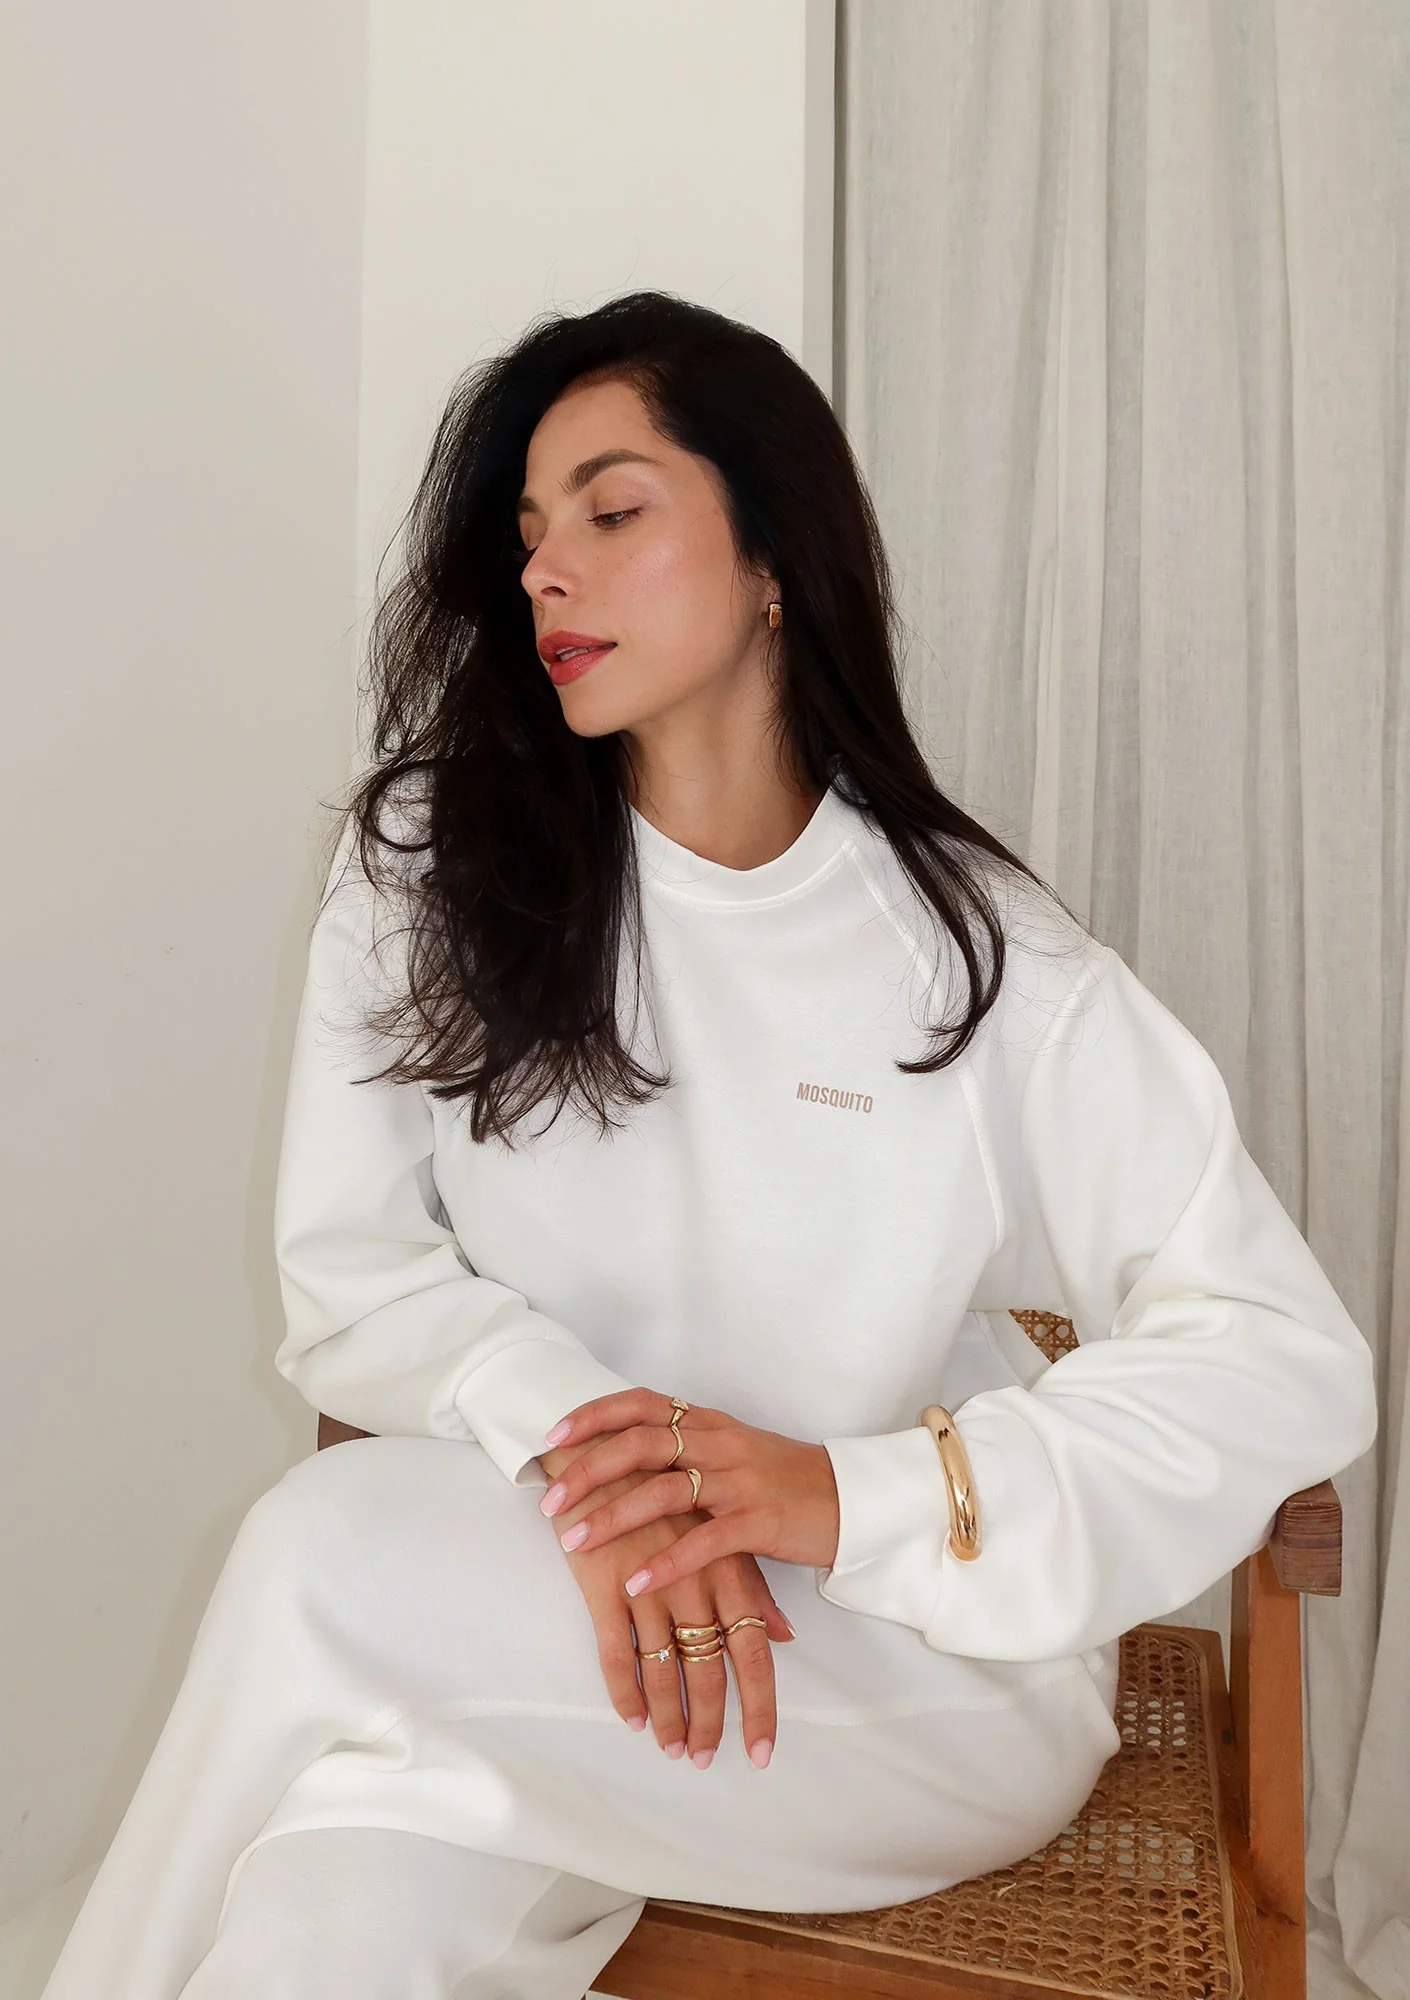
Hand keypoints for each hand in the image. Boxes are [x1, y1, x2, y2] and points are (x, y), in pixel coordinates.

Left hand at [539, 1389, 840, 1597]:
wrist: (848, 1499)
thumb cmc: (783, 1480)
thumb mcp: (730, 1451)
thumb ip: (684, 1450)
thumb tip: (622, 1455)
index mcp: (708, 1422)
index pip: (640, 1405)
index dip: (593, 1417)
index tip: (552, 1437)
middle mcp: (719, 1443)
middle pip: (640, 1444)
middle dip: (588, 1471)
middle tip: (549, 1500)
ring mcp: (739, 1480)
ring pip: (663, 1491)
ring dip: (612, 1517)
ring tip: (572, 1542)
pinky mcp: (758, 1520)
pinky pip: (703, 1542)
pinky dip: (665, 1562)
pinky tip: (635, 1583)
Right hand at [540, 1435, 792, 1768]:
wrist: (601, 1452)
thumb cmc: (664, 1493)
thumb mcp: (716, 1531)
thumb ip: (754, 1585)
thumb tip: (786, 1636)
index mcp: (727, 1568)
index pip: (755, 1650)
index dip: (760, 1707)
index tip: (761, 1752)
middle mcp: (695, 1582)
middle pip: (711, 1670)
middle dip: (710, 1723)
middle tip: (703, 1759)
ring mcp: (649, 1587)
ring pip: (665, 1671)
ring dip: (669, 1717)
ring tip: (671, 1749)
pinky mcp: (605, 1586)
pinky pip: (616, 1656)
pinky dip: (625, 1694)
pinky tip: (632, 1719)